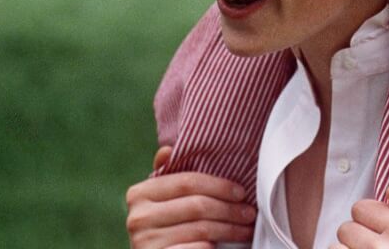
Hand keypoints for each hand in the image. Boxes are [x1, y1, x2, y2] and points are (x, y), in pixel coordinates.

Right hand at [125, 146, 255, 248]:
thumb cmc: (164, 226)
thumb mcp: (162, 199)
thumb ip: (167, 176)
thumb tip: (169, 149)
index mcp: (139, 193)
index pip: (187, 182)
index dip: (218, 185)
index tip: (241, 192)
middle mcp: (138, 217)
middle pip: (197, 206)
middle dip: (230, 210)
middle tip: (249, 213)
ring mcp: (145, 241)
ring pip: (201, 230)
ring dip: (230, 230)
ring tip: (246, 230)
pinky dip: (212, 247)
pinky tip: (224, 246)